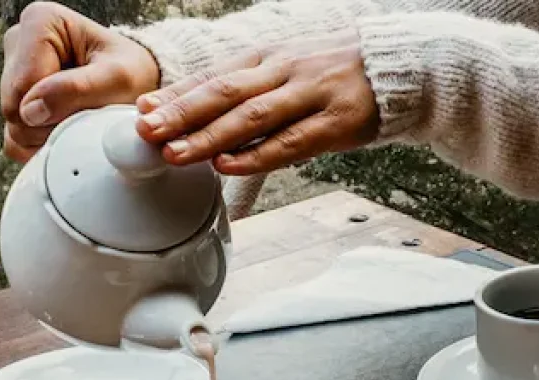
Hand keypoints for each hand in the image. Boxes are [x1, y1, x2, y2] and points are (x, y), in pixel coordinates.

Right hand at [1, 1, 159, 161]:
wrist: (138, 85)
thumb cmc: (131, 74)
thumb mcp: (117, 79)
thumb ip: (76, 90)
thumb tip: (30, 111)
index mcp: (39, 22)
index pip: (22, 86)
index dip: (50, 112)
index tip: (83, 112)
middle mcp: (19, 41)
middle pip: (12, 106)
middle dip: (49, 126)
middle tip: (84, 121)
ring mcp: (14, 71)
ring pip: (14, 125)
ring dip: (47, 137)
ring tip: (78, 124)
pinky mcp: (16, 99)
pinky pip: (15, 139)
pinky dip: (41, 146)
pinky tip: (65, 135)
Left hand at [134, 32, 378, 174]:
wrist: (399, 68)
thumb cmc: (338, 75)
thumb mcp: (290, 71)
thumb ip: (252, 91)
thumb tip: (206, 119)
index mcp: (268, 56)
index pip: (213, 74)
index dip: (176, 93)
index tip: (140, 109)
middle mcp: (283, 70)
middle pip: (223, 91)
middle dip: (182, 112)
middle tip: (146, 130)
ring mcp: (309, 95)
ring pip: (250, 117)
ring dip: (209, 136)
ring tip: (175, 153)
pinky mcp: (334, 123)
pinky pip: (289, 142)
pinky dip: (256, 156)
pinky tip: (227, 165)